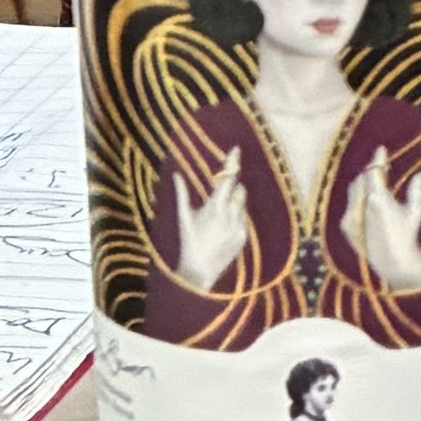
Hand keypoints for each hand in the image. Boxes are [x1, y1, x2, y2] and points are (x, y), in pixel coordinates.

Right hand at [167, 160, 247, 291]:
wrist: (199, 271)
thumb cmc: (188, 241)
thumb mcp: (184, 216)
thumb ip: (181, 193)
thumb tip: (177, 174)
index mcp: (214, 207)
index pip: (228, 179)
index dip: (233, 163)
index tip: (236, 149)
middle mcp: (230, 215)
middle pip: (239, 189)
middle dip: (232, 187)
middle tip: (220, 191)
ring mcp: (239, 226)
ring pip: (242, 205)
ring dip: (233, 204)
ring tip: (216, 217)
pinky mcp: (243, 236)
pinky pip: (243, 220)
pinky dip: (235, 218)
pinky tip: (221, 230)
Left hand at [346, 149, 420, 294]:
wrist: (393, 263)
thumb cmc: (408, 236)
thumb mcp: (416, 212)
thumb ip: (416, 190)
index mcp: (378, 199)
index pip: (374, 171)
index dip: (378, 159)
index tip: (381, 149)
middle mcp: (361, 206)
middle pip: (362, 179)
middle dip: (371, 172)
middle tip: (383, 169)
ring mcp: (351, 217)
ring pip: (353, 190)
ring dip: (363, 184)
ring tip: (376, 184)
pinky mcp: (346, 227)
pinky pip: (350, 205)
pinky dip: (358, 199)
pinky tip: (368, 203)